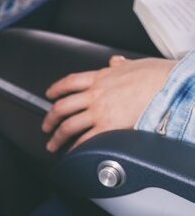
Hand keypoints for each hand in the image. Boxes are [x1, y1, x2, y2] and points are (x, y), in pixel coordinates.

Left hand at [42, 55, 175, 151]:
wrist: (169, 86)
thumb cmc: (157, 75)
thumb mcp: (135, 64)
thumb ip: (120, 65)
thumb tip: (115, 61)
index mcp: (100, 78)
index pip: (70, 82)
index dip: (56, 89)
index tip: (49, 94)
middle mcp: (94, 94)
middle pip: (61, 106)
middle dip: (49, 118)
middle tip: (45, 126)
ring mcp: (99, 111)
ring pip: (67, 125)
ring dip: (56, 137)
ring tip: (51, 145)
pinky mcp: (107, 127)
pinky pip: (84, 140)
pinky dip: (74, 149)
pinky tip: (71, 154)